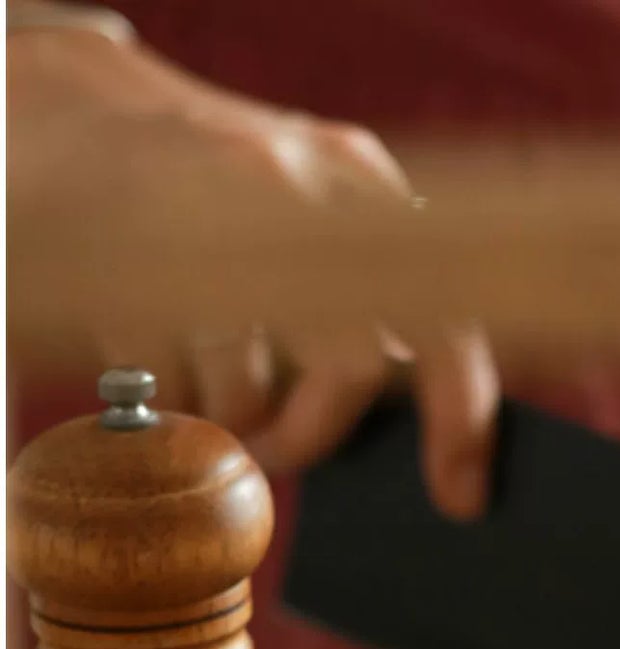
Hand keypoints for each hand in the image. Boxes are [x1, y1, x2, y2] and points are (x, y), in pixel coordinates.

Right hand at [8, 21, 495, 517]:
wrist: (86, 111)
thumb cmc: (226, 192)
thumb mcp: (317, 206)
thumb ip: (374, 291)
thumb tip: (423, 430)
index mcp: (358, 177)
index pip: (445, 311)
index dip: (462, 416)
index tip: (459, 495)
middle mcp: (293, 186)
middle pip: (352, 365)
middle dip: (317, 433)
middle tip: (284, 449)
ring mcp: (206, 217)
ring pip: (248, 389)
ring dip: (232, 419)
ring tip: (214, 394)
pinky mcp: (128, 257)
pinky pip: (171, 383)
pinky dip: (175, 397)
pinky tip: (168, 357)